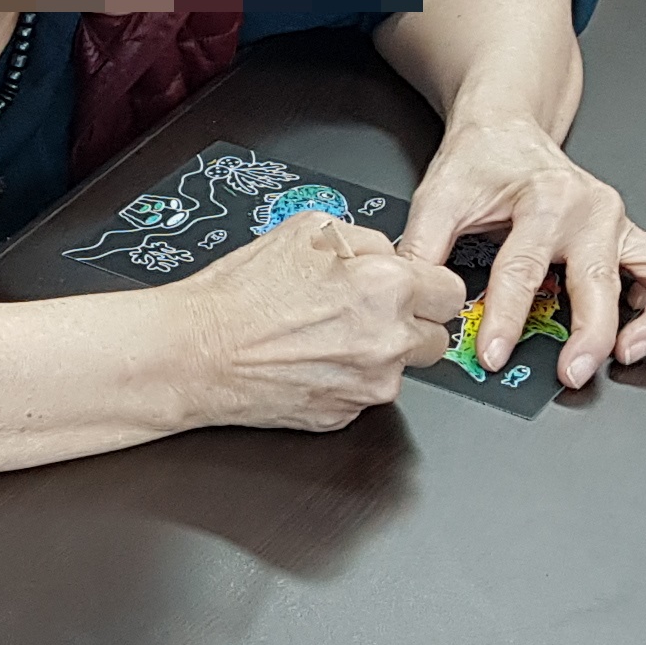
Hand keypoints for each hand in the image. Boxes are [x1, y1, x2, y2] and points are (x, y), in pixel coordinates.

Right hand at [174, 212, 460, 429]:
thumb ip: (368, 239)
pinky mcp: (345, 416)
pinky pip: (364, 393)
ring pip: (401, 368)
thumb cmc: (239, 294)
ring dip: (378, 352)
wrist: (194, 353)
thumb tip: (391, 253)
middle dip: (410, 322)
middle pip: (436, 337)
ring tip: (325, 335)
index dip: (426, 284)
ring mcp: (369, 385)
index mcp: (388, 286)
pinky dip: (346, 378)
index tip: (410, 287)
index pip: (451, 290)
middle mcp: (389, 341)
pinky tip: (310, 360)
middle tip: (363, 310)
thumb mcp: (308, 229)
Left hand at [394, 119, 645, 384]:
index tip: (493, 355)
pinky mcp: (630, 236)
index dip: (507, 318)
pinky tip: (638, 332)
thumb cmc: (480, 161)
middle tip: (571, 372)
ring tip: (624, 355)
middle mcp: (592, 210)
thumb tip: (413, 298)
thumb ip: (423, 249)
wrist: (507, 129)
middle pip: (602, 279)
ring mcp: (620, 223)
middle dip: (590, 334)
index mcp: (546, 198)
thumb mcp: (439, 198)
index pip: (525, 269)